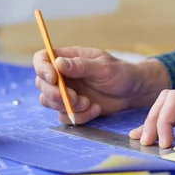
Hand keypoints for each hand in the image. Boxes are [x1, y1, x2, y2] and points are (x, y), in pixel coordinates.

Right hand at [33, 47, 170, 123]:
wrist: (133, 92)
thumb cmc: (120, 73)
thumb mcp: (103, 67)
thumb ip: (81, 66)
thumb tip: (58, 64)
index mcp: (67, 58)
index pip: (42, 59)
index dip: (42, 68)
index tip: (53, 79)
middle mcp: (63, 75)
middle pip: (42, 84)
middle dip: (56, 94)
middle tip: (75, 98)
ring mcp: (66, 92)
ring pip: (49, 102)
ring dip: (68, 106)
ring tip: (89, 103)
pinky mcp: (73, 108)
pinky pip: (64, 116)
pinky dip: (78, 116)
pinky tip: (95, 109)